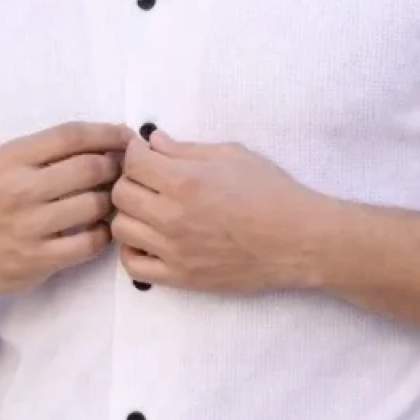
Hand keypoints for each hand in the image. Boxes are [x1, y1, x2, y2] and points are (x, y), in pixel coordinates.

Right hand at [0, 122, 132, 296]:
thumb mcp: (4, 164)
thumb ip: (48, 151)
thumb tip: (109, 138)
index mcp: (11, 158)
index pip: (71, 135)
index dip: (107, 133)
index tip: (127, 137)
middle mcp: (19, 189)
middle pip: (90, 168)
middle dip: (116, 167)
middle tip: (124, 172)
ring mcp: (29, 227)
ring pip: (95, 205)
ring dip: (112, 201)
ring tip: (111, 200)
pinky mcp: (38, 259)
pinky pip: (90, 242)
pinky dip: (103, 233)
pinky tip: (98, 228)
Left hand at [110, 130, 314, 293]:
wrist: (299, 240)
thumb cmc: (272, 192)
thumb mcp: (232, 156)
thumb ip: (187, 149)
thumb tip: (154, 142)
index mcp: (186, 181)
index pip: (132, 162)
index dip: (134, 151)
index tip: (145, 152)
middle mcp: (173, 216)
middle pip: (120, 193)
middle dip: (130, 179)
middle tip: (149, 178)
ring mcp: (174, 250)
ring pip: (121, 228)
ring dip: (130, 213)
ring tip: (150, 208)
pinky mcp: (181, 277)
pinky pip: (133, 266)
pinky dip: (133, 250)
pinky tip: (150, 239)